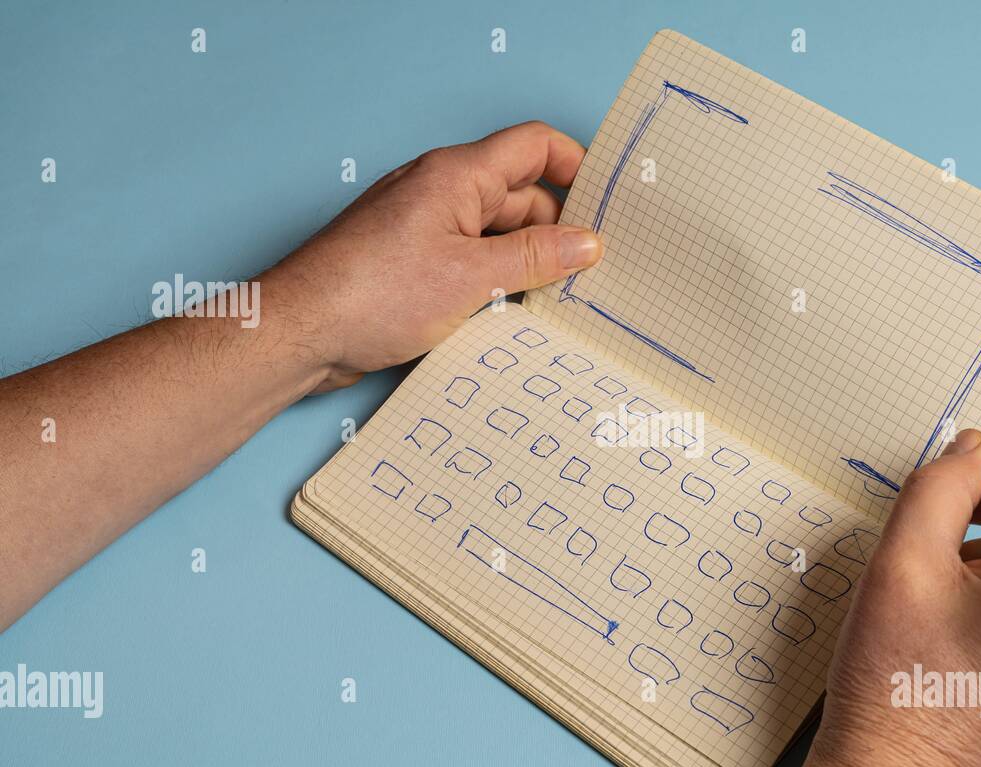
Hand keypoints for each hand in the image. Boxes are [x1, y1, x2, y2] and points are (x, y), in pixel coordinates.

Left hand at [260, 121, 603, 391]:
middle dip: (557, 229)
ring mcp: (425, 228)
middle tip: (591, 270)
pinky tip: (513, 313)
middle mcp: (440, 193)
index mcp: (456, 176)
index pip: (534, 147)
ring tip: (558, 299)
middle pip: (520, 195)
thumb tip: (587, 244)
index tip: (607, 202)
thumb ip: (534, 258)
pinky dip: (496, 282)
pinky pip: (470, 261)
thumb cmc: (370, 294)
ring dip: (526, 262)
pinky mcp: (413, 264)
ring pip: (496, 234)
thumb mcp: (471, 278)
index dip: (576, 166)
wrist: (300, 332)